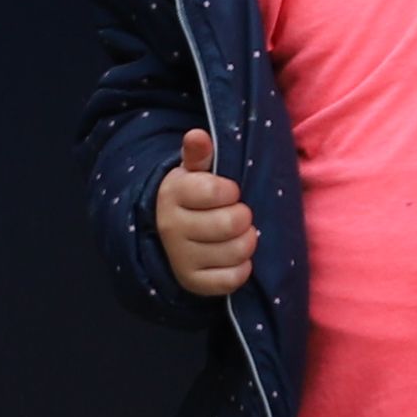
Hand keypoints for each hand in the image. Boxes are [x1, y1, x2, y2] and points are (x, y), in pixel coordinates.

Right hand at [153, 128, 257, 300]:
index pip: (217, 191)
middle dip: (244, 217)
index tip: (228, 192)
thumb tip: (197, 134)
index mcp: (173, 194)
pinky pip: (232, 279)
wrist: (169, 236)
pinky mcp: (193, 283)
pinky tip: (234, 258)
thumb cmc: (193, 198)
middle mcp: (172, 227)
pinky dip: (241, 268)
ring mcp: (181, 258)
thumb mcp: (194, 173)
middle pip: (232, 223)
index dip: (231, 191)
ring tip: (240, 235)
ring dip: (247, 242)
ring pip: (236, 252)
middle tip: (239, 215)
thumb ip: (198, 154)